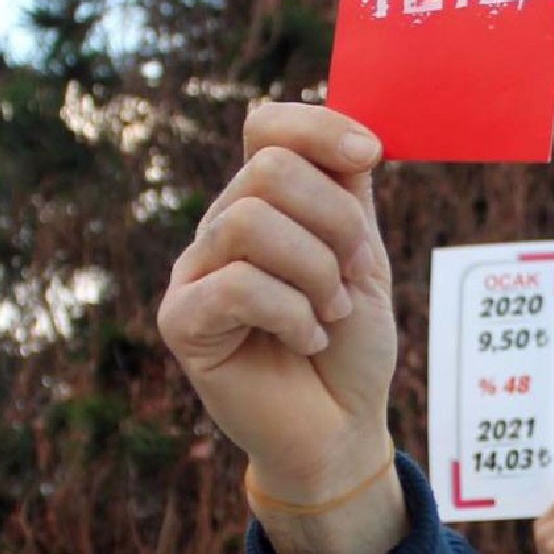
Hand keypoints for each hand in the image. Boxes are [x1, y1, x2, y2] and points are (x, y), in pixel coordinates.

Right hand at [158, 103, 403, 553]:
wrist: (342, 427)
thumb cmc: (352, 346)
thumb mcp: (364, 258)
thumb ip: (350, 196)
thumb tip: (355, 133)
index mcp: (267, 203)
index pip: (266, 126)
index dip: (318, 127)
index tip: (371, 155)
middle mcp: (223, 227)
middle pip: (268, 170)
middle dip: (336, 223)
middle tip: (352, 278)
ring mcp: (195, 271)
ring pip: (251, 223)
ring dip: (316, 273)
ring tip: (329, 313)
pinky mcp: (182, 321)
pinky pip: (237, 286)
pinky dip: (291, 314)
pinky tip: (305, 340)